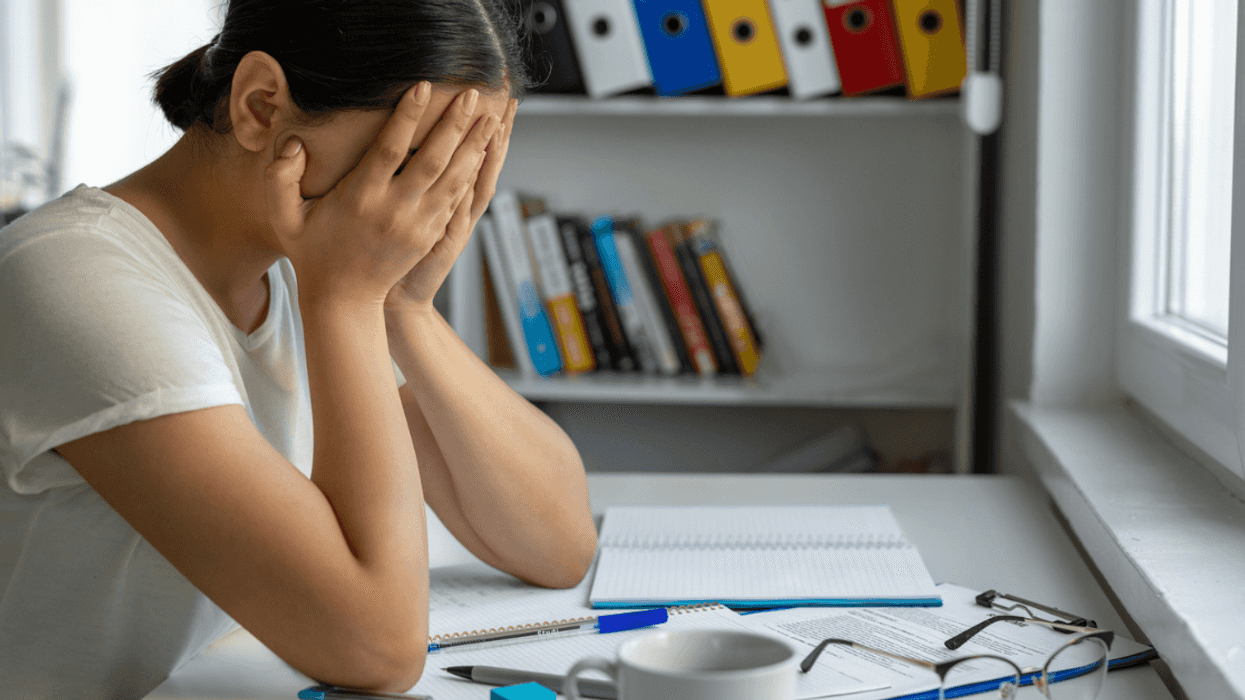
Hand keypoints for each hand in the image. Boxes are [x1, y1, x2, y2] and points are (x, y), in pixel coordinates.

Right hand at [265, 83, 501, 309]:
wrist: (343, 299)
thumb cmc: (311, 251)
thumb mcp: (283, 217)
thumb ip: (279, 178)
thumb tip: (292, 144)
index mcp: (360, 198)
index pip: (389, 149)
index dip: (407, 116)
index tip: (422, 86)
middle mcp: (394, 210)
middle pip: (433, 160)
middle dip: (455, 125)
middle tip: (473, 94)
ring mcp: (417, 225)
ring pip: (453, 179)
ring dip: (474, 147)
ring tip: (491, 119)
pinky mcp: (430, 235)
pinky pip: (456, 200)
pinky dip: (473, 175)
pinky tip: (484, 153)